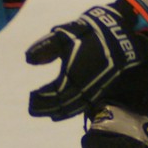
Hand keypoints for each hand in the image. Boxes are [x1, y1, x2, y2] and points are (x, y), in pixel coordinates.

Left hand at [26, 3, 147, 120]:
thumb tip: (27, 59)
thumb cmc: (90, 33)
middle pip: (62, 105)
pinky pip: (84, 106)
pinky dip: (72, 111)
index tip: (30, 97)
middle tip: (32, 109)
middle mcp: (83, 87)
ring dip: (60, 112)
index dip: (40, 99)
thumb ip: (46, 47)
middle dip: (47, 108)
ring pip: (74, 108)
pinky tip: (65, 112)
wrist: (119, 34)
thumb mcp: (64, 35)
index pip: (52, 94)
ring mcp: (93, 90)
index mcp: (72, 75)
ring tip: (48, 114)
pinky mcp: (101, 89)